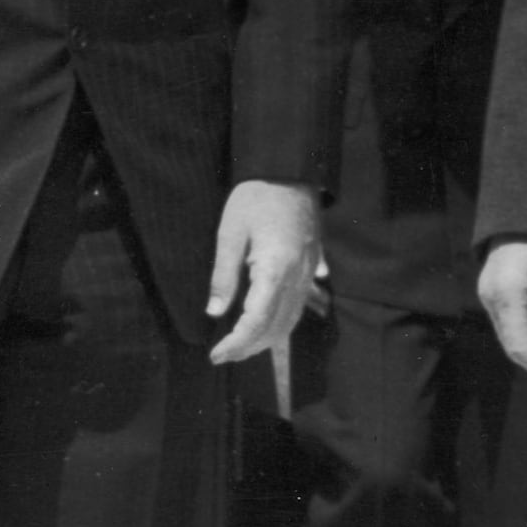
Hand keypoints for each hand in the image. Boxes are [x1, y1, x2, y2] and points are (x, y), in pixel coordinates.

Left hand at [207, 181, 318, 365]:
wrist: (290, 171)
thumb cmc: (256, 197)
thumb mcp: (230, 233)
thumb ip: (224, 276)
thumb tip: (215, 312)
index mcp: (275, 269)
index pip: (256, 321)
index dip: (236, 343)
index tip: (215, 355)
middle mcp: (297, 277)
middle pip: (276, 328)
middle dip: (249, 347)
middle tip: (222, 355)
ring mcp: (308, 274)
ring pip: (291, 321)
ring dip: (266, 340)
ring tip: (240, 346)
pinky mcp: (311, 267)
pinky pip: (299, 306)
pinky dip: (281, 324)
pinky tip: (266, 327)